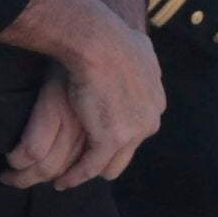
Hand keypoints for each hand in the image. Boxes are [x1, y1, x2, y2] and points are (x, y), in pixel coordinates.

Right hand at [0, 0, 165, 174]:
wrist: (100, 40)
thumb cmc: (110, 36)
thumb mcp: (140, 47)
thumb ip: (142, 59)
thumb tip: (140, 52)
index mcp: (155, 101)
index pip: (137, 127)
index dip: (117, 133)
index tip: (97, 137)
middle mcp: (150, 119)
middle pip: (128, 151)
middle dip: (107, 157)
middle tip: (82, 161)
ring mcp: (134, 132)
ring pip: (111, 164)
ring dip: (90, 171)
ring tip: (69, 178)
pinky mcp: (112, 139)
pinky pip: (92, 166)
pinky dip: (76, 176)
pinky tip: (62, 180)